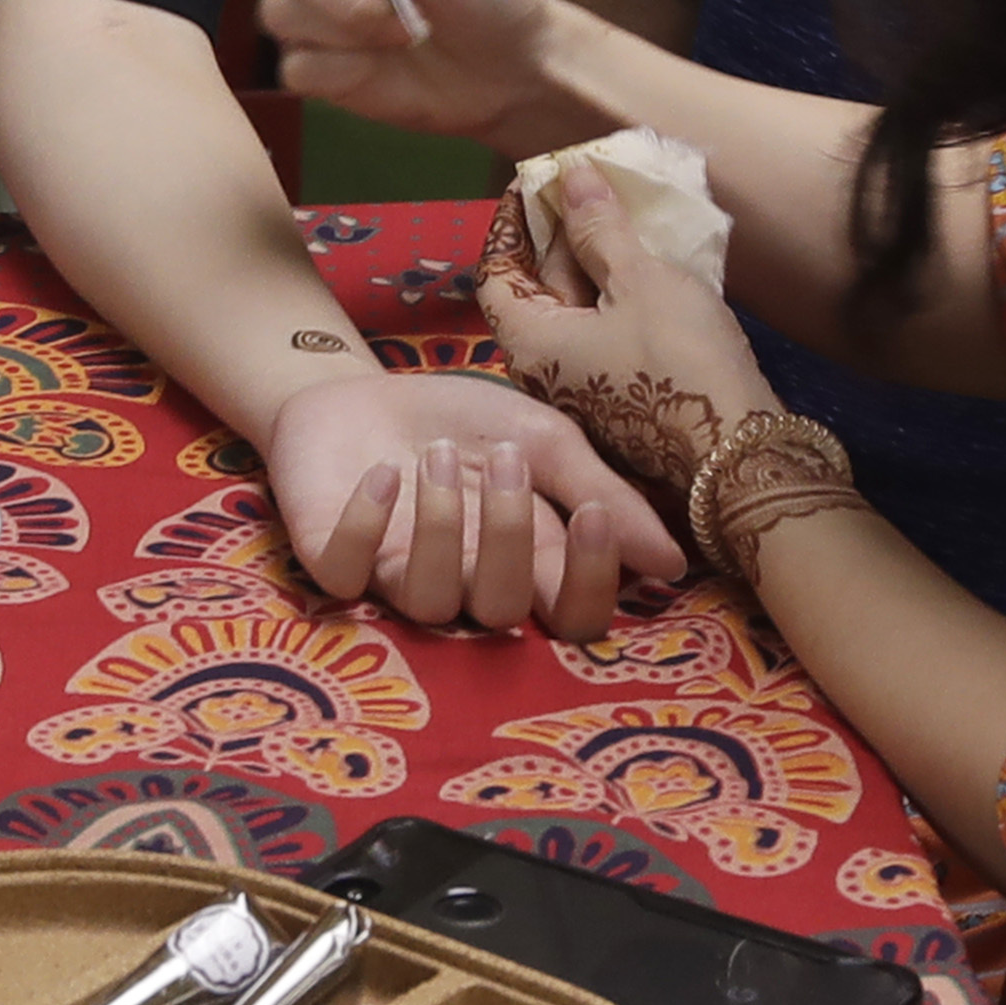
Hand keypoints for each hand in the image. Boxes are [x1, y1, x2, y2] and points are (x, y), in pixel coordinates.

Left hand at [261, 365, 680, 637]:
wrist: (360, 390)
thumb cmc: (460, 421)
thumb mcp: (542, 436)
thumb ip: (601, 492)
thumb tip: (672, 561)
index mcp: (526, 561)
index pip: (574, 613)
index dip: (590, 582)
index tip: (593, 517)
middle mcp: (465, 583)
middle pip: (504, 611)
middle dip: (511, 535)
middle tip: (509, 458)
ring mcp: (396, 578)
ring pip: (431, 601)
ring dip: (441, 527)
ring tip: (437, 455)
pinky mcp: (333, 563)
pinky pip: (349, 573)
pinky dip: (367, 523)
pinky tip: (382, 475)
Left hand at [481, 156, 787, 535]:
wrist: (738, 449)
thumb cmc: (679, 360)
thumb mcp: (638, 281)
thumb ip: (600, 229)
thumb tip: (572, 176)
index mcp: (530, 342)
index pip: (497, 272)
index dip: (512, 224)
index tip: (540, 184)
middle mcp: (543, 370)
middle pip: (535, 290)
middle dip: (557, 236)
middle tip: (586, 188)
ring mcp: (582, 387)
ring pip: (574, 311)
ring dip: (592, 262)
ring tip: (619, 213)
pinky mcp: (620, 395)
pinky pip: (603, 331)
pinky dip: (615, 293)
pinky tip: (644, 262)